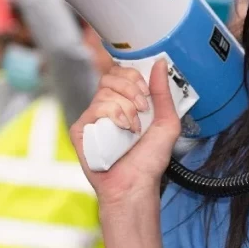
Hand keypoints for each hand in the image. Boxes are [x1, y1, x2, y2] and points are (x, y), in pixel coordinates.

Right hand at [71, 59, 179, 205]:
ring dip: (126, 107)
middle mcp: (107, 107)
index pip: (121, 72)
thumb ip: (163, 92)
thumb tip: (160, 62)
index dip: (133, 75)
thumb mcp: (167, 122)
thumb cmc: (150, 160)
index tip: (147, 92)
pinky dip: (113, 114)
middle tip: (143, 108)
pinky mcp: (81, 130)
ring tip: (134, 128)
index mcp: (125, 102)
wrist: (136, 184)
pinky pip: (95, 107)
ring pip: (105, 91)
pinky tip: (122, 130)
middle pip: (110, 76)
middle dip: (131, 88)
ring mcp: (93, 118)